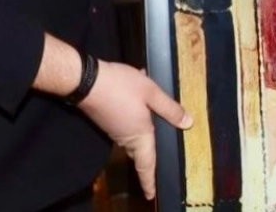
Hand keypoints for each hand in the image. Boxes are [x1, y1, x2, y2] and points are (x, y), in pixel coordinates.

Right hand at [77, 59, 191, 200]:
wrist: (86, 81)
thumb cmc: (121, 87)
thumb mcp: (151, 92)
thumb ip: (169, 109)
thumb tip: (188, 123)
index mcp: (140, 136)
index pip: (147, 165)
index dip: (149, 181)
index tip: (151, 194)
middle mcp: (126, 137)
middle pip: (138, 154)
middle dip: (147, 161)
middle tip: (154, 168)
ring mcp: (114, 129)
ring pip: (131, 139)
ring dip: (142, 137)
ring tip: (152, 130)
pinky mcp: (107, 120)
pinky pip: (125, 126)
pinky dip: (134, 120)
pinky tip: (138, 104)